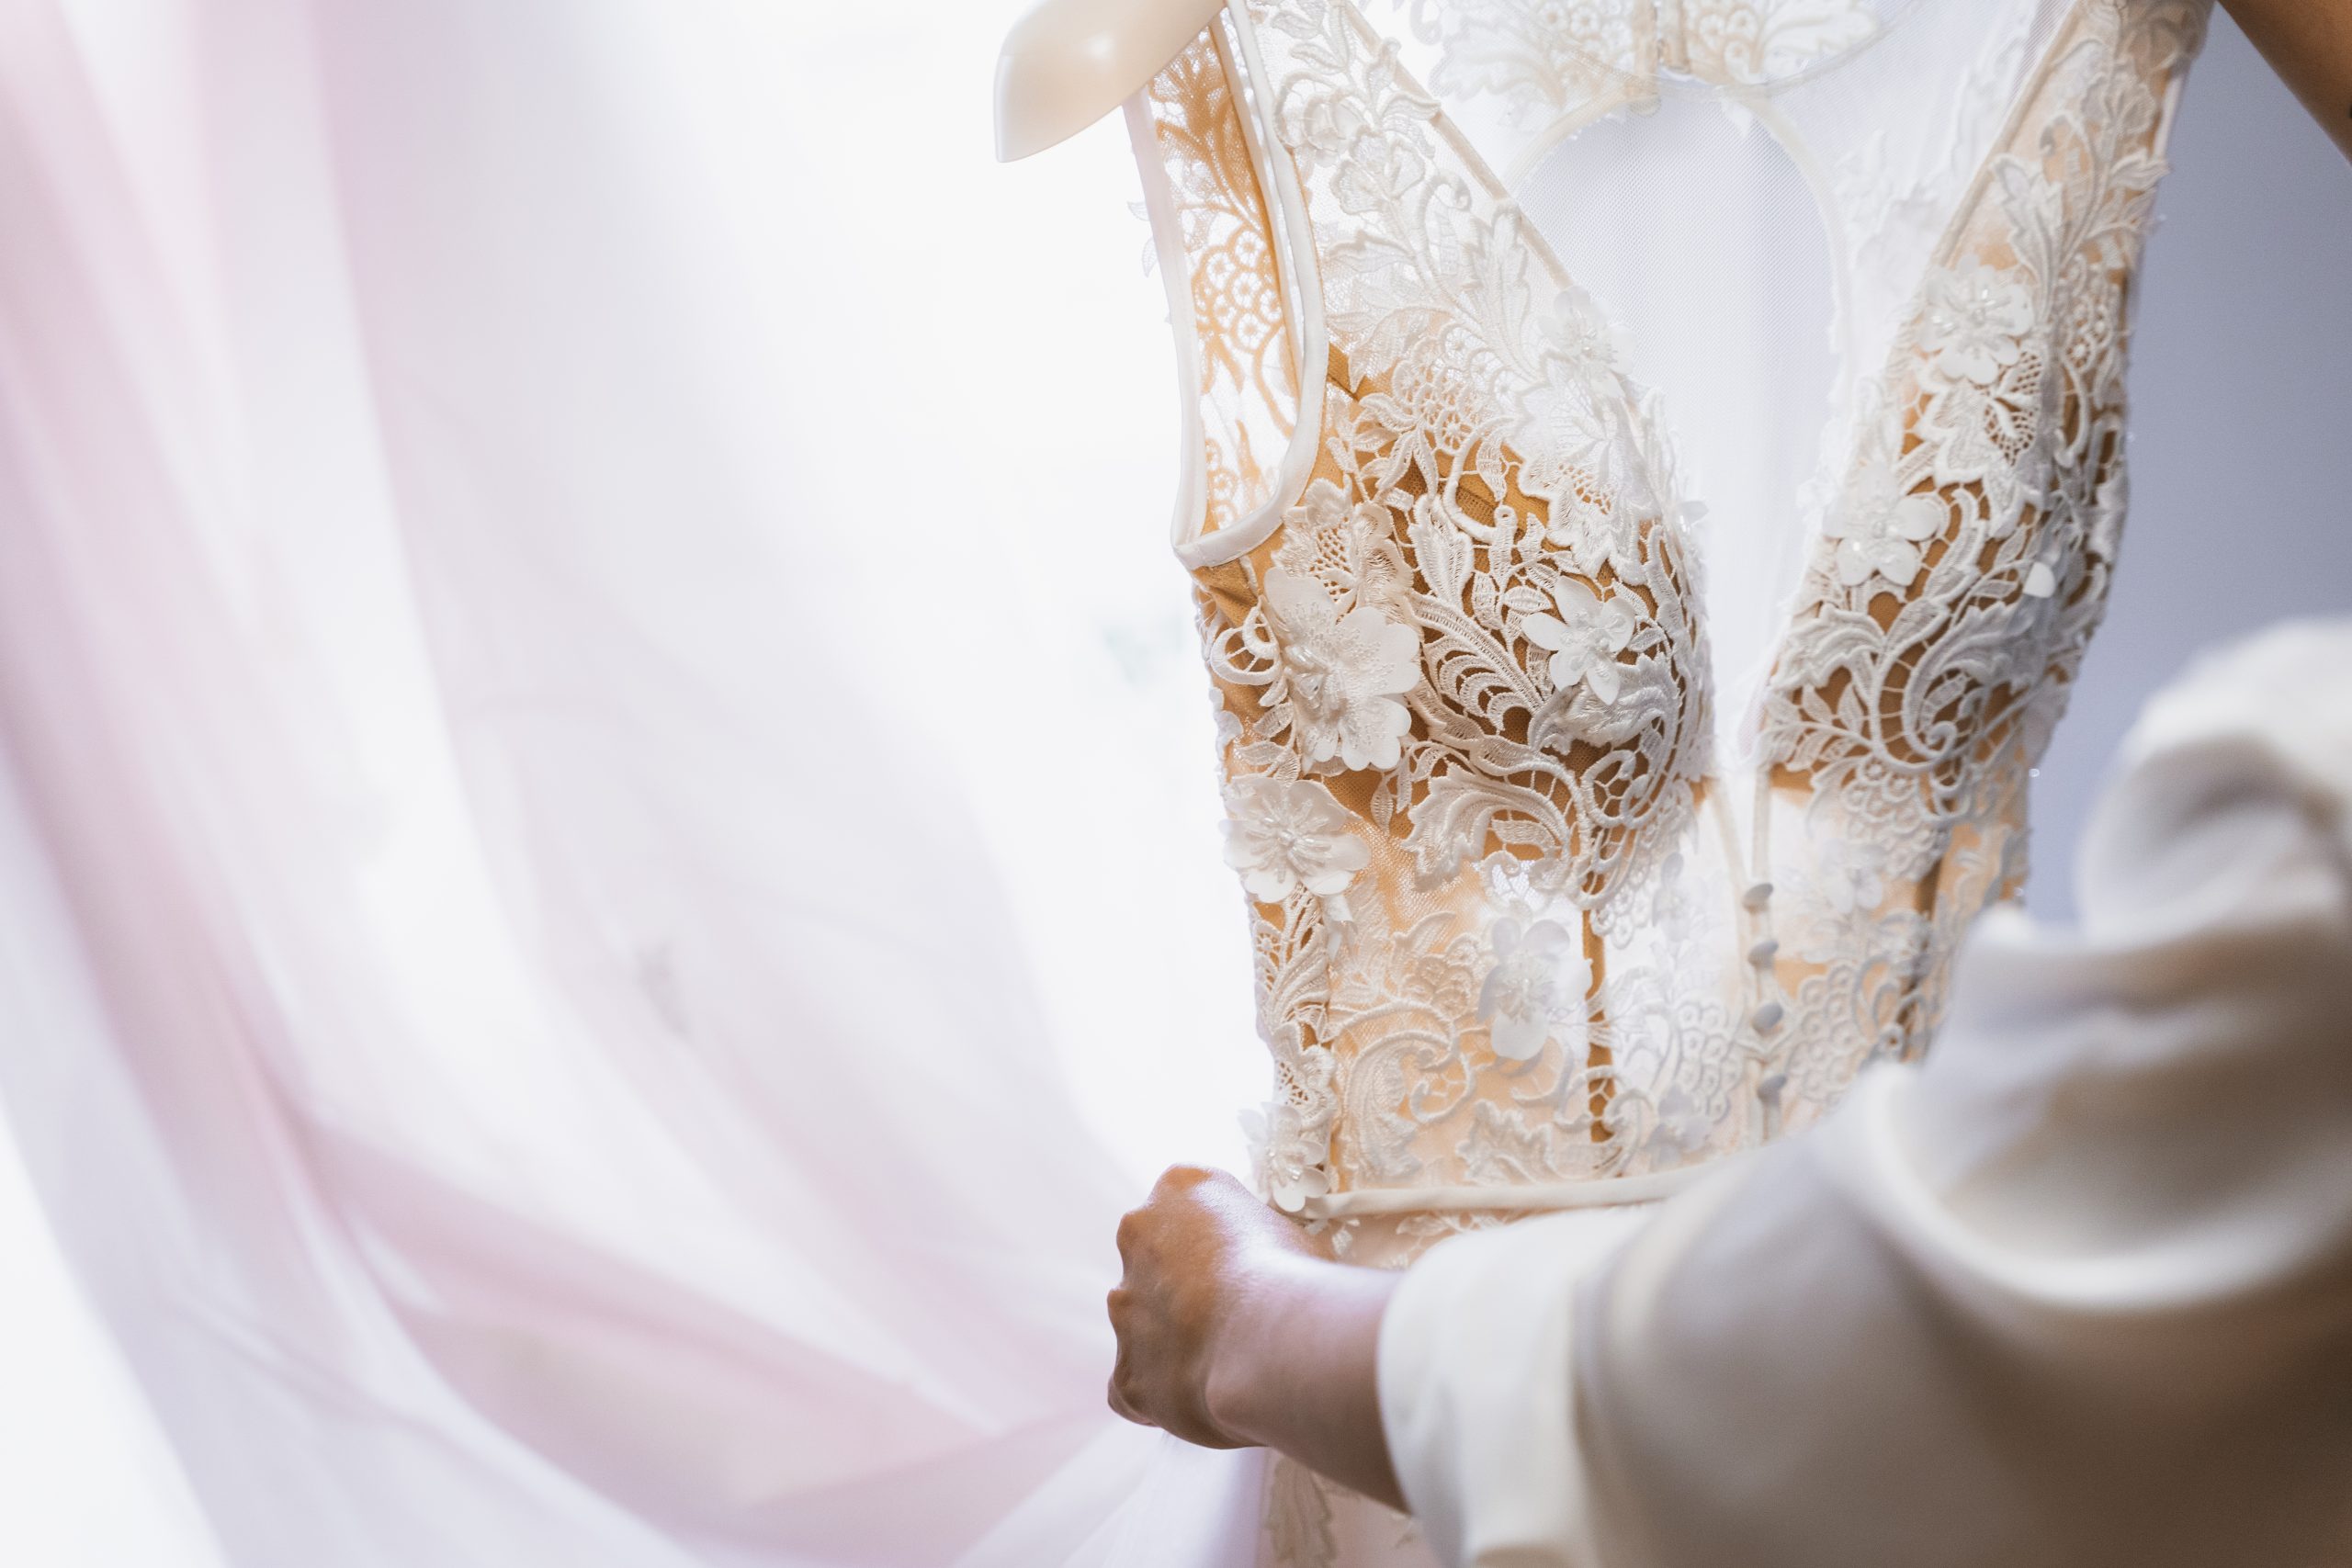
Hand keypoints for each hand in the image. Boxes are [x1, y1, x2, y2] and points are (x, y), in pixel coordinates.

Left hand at [1105, 1165, 1328, 1446]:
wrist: (1270, 1343)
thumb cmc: (1293, 1280)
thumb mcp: (1290, 1232)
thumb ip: (1259, 1241)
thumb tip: (1273, 1267)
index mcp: (1180, 1188)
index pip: (1188, 1205)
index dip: (1221, 1242)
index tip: (1247, 1265)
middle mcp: (1137, 1237)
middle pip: (1156, 1262)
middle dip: (1187, 1290)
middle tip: (1236, 1315)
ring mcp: (1125, 1307)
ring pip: (1142, 1324)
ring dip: (1174, 1341)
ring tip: (1227, 1362)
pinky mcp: (1125, 1372)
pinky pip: (1134, 1387)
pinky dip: (1160, 1395)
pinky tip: (1201, 1398)